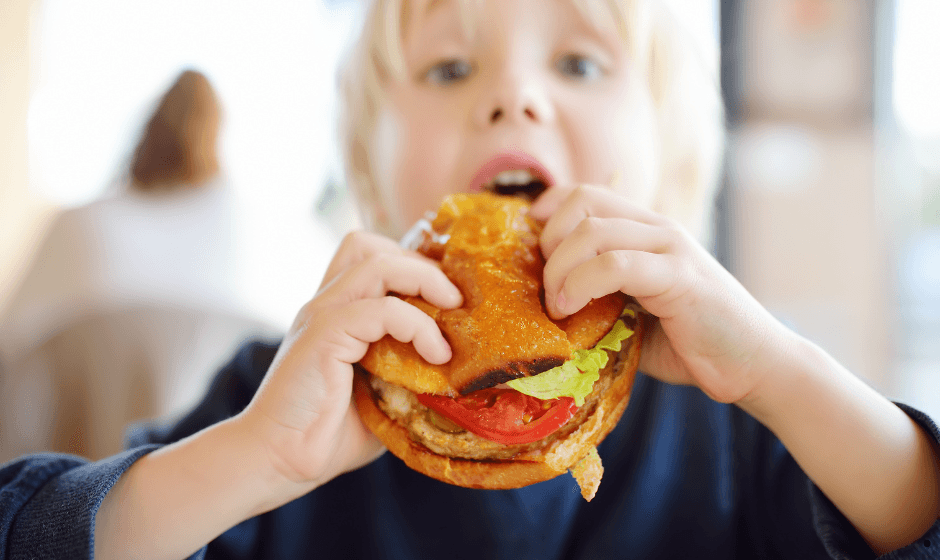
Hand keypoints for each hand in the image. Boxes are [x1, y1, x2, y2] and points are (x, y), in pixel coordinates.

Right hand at [241, 231, 462, 490]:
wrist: (280, 461)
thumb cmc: (329, 434)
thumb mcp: (385, 395)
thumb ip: (412, 372)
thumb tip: (461, 372)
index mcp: (338, 312)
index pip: (373, 257)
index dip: (415, 266)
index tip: (451, 298)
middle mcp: (327, 303)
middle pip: (372, 245)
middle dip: (423, 264)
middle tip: (455, 301)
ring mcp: (322, 314)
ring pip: (379, 263)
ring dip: (427, 281)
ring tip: (454, 313)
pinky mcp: (324, 334)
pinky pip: (382, 309)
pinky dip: (418, 326)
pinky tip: (437, 355)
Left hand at [531, 185, 787, 403]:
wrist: (754, 366)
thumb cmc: (689, 343)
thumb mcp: (631, 313)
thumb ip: (597, 296)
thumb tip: (543, 304)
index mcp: (644, 230)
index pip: (583, 193)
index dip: (547, 213)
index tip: (532, 253)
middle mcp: (656, 227)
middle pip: (581, 203)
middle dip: (549, 244)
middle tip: (547, 291)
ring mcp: (670, 247)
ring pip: (592, 230)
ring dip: (560, 270)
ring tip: (557, 306)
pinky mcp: (680, 275)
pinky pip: (616, 264)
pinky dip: (582, 284)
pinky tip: (572, 310)